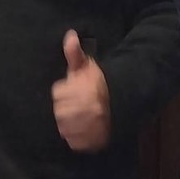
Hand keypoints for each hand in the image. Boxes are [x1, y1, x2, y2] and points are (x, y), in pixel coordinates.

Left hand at [52, 30, 111, 152]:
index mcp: (81, 90)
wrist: (122, 101)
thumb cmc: (99, 82)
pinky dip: (75, 139)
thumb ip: (74, 53)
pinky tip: (82, 129)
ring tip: (78, 117)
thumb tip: (70, 35)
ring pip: (65, 128)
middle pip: (59, 112)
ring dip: (69, 124)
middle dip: (65, 108)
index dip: (63, 92)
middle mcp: (85, 109)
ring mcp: (90, 127)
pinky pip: (74, 143)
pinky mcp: (93, 142)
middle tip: (75, 105)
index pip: (58, 94)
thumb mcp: (86, 66)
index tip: (73, 91)